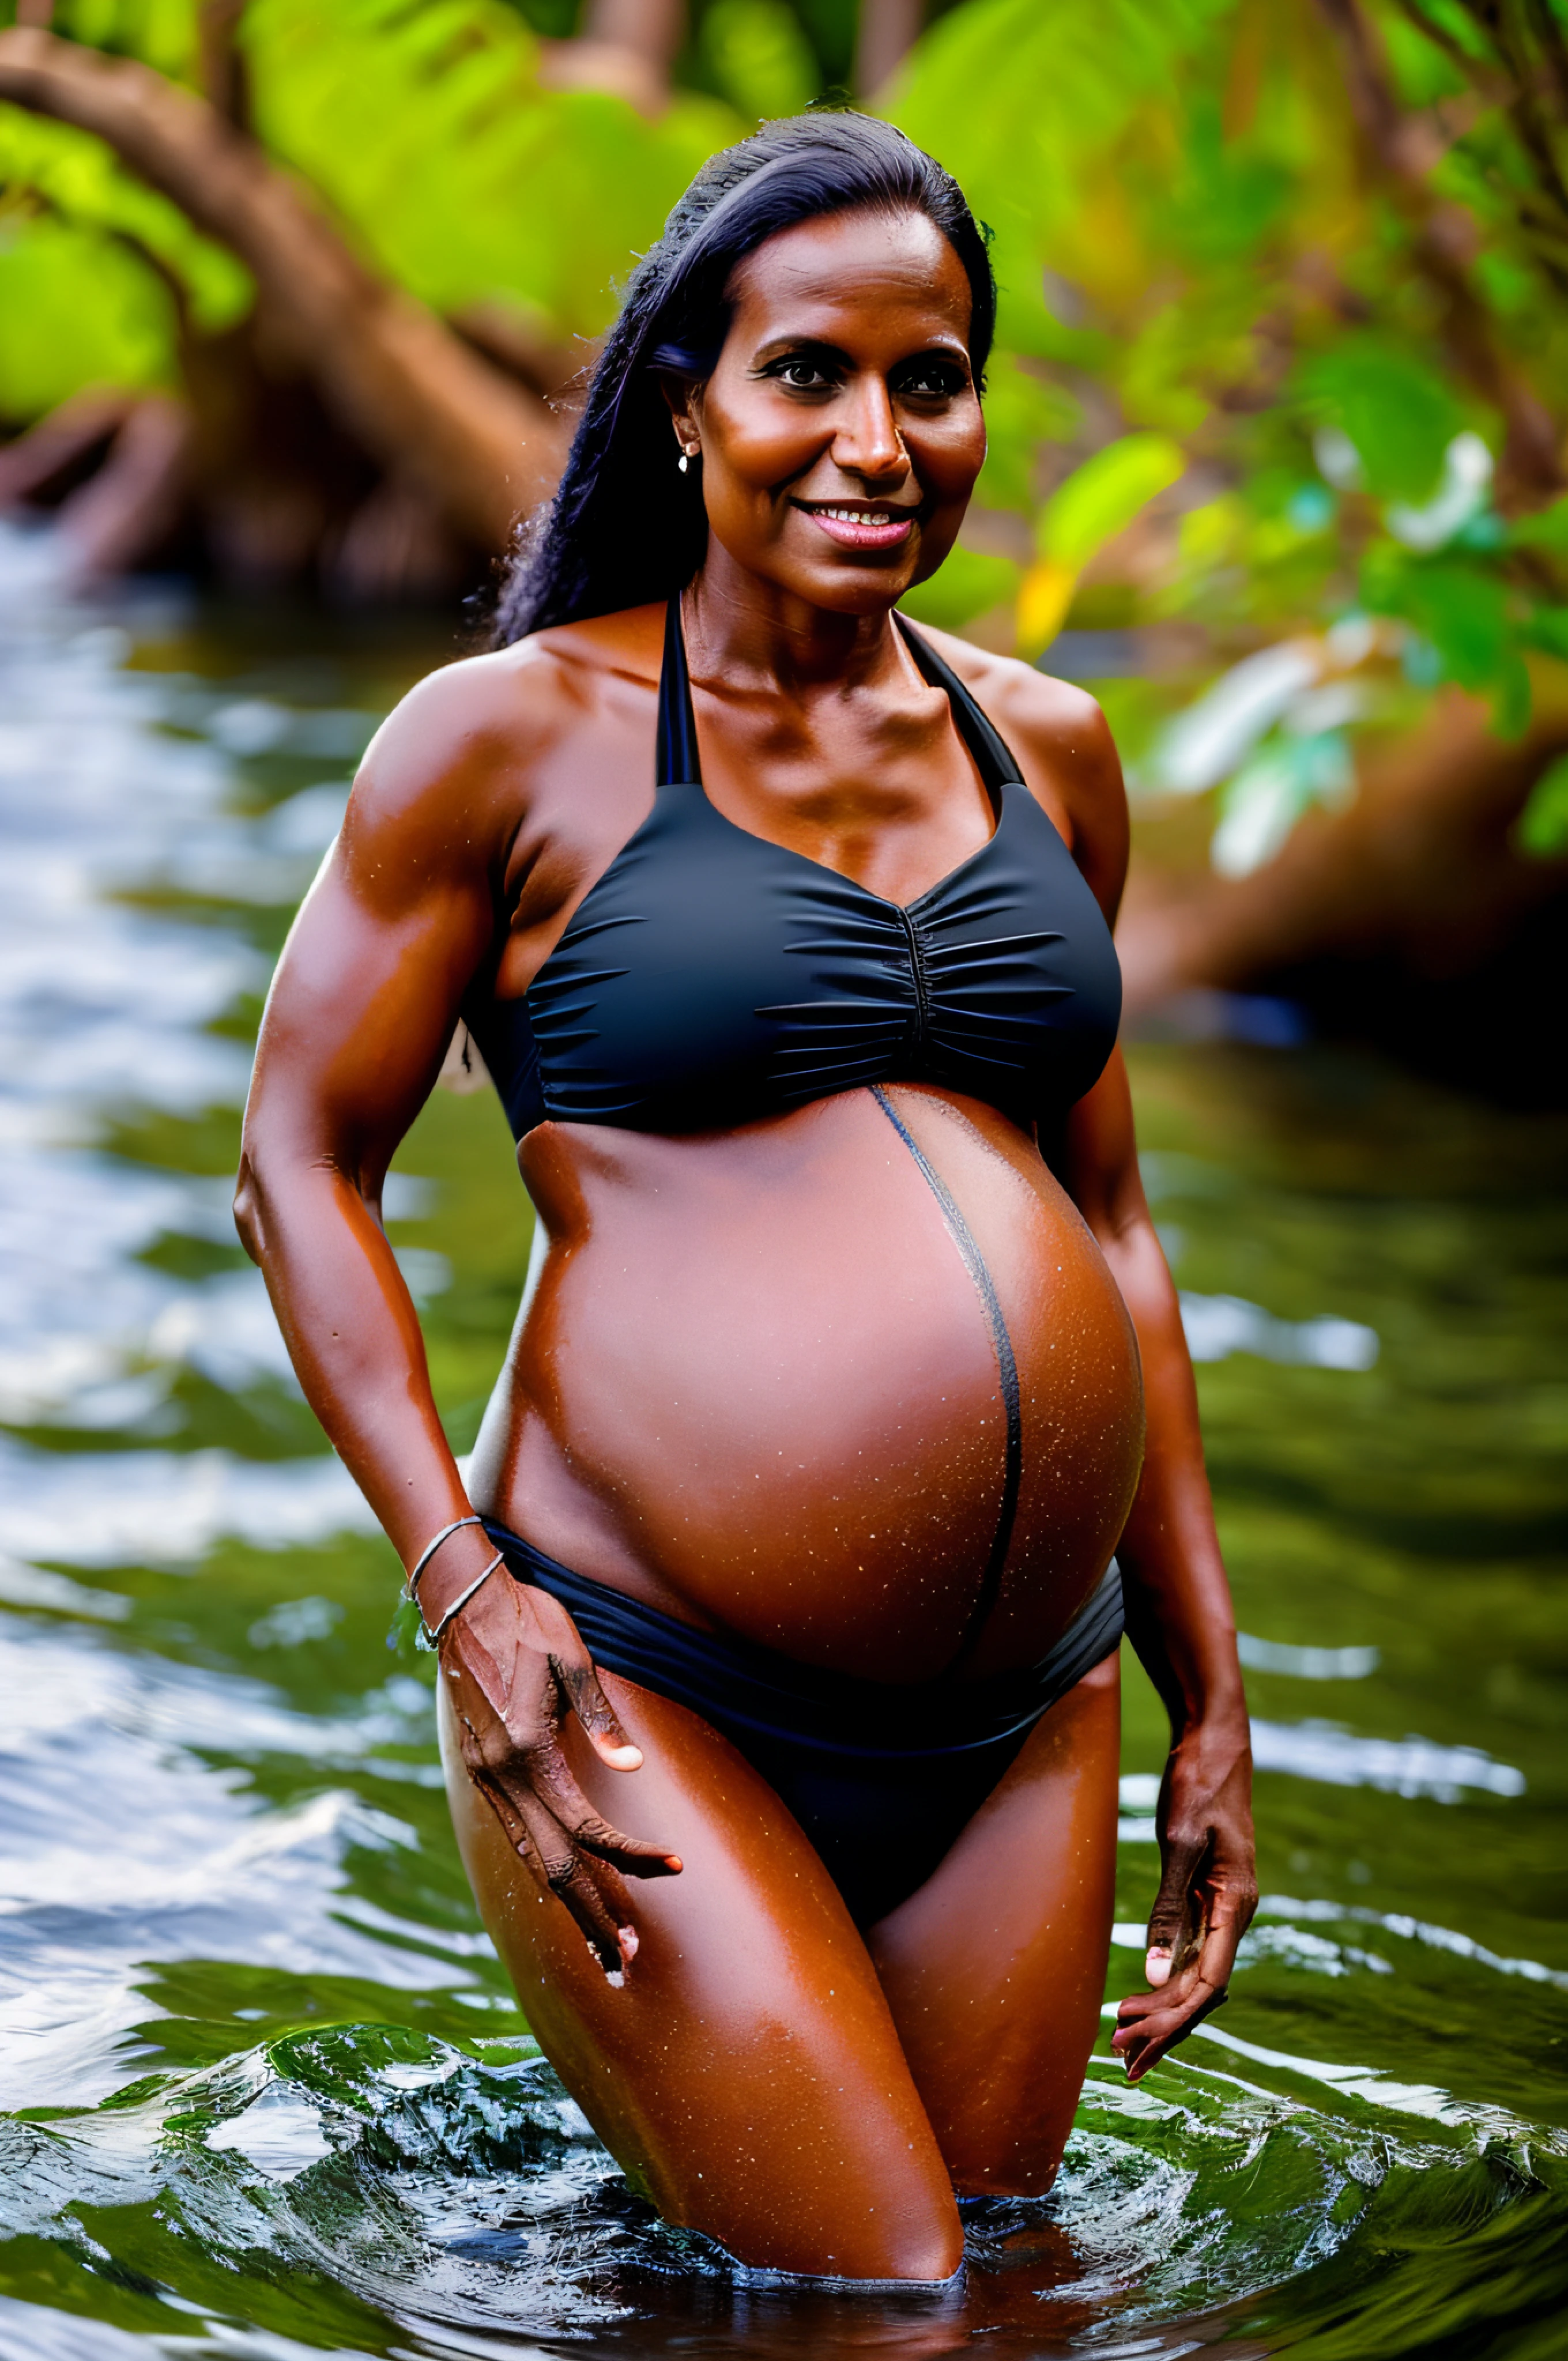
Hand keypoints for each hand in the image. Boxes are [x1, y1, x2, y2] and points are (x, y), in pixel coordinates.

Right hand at [437, 1569, 681, 1973]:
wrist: (461, 1601)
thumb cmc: (528, 1618)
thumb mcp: (572, 1657)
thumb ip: (601, 1718)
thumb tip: (635, 1767)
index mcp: (529, 1750)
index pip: (588, 1827)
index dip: (632, 1854)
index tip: (674, 1868)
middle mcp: (502, 1775)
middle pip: (553, 1866)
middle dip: (592, 1916)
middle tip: (628, 1962)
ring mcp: (484, 1777)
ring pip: (529, 1859)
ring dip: (565, 1903)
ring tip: (601, 1945)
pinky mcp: (479, 1770)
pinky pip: (515, 1835)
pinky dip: (541, 1869)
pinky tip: (563, 1888)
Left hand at [1111, 1713, 1255, 2083]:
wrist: (1214, 1742)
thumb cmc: (1199, 1785)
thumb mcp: (1181, 1844)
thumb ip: (1168, 1909)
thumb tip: (1157, 1975)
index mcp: (1237, 1905)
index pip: (1209, 1983)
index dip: (1174, 2018)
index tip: (1137, 2041)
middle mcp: (1234, 1914)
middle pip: (1202, 1989)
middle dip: (1164, 2025)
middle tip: (1121, 2057)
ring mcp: (1221, 1906)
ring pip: (1195, 1973)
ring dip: (1162, 2008)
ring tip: (1123, 2038)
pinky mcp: (1205, 1895)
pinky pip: (1188, 1950)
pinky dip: (1165, 1977)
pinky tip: (1142, 1996)